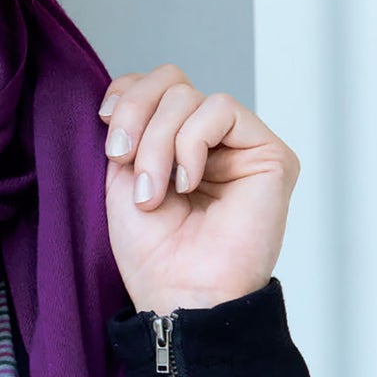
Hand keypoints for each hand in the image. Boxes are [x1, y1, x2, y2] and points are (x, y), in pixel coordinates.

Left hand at [99, 63, 298, 316]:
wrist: (180, 294)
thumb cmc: (154, 252)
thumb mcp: (124, 176)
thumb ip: (130, 128)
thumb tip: (127, 89)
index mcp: (178, 143)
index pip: (156, 84)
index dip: (128, 93)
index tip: (105, 123)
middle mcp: (212, 140)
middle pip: (171, 81)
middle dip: (136, 117)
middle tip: (122, 160)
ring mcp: (242, 146)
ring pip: (189, 97)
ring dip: (158, 141)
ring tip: (154, 192)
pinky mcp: (270, 154)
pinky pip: (221, 110)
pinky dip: (191, 142)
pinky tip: (188, 182)